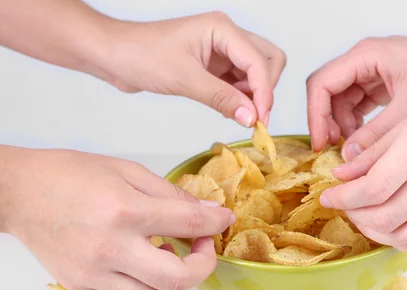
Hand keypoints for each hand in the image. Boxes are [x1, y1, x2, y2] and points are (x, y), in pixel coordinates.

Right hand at [3, 149, 233, 289]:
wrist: (21, 193)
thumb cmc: (70, 176)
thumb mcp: (127, 170)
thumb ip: (171, 194)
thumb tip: (207, 211)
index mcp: (125, 211)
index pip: (189, 224)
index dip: (216, 223)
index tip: (223, 220)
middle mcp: (111, 248)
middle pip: (179, 279)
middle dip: (204, 265)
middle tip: (202, 247)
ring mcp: (94, 274)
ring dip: (173, 284)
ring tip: (165, 257)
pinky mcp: (82, 288)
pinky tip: (144, 269)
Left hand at [99, 12, 285, 126]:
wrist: (113, 56)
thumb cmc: (140, 54)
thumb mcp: (184, 79)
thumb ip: (222, 98)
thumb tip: (251, 117)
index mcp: (222, 29)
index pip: (259, 62)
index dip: (264, 92)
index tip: (260, 120)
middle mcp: (226, 37)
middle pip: (268, 61)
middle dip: (266, 90)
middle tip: (256, 118)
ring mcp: (221, 52)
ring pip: (256, 74)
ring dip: (254, 96)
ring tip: (241, 117)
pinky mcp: (213, 67)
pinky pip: (239, 83)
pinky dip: (241, 99)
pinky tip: (231, 111)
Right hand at [307, 33, 406, 156]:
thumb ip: (378, 134)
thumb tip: (349, 159)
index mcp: (366, 56)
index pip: (321, 84)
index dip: (316, 116)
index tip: (321, 144)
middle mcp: (363, 62)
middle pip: (327, 94)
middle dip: (327, 124)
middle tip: (333, 153)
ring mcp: (371, 73)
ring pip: (340, 103)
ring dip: (341, 128)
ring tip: (351, 153)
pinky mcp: (380, 85)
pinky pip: (356, 107)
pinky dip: (356, 127)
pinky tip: (364, 145)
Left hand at [319, 76, 406, 255]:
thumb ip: (375, 150)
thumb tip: (343, 175)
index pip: (374, 186)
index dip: (344, 197)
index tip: (328, 196)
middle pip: (386, 216)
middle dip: (355, 216)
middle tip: (345, 206)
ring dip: (377, 233)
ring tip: (366, 218)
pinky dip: (405, 242)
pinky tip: (394, 227)